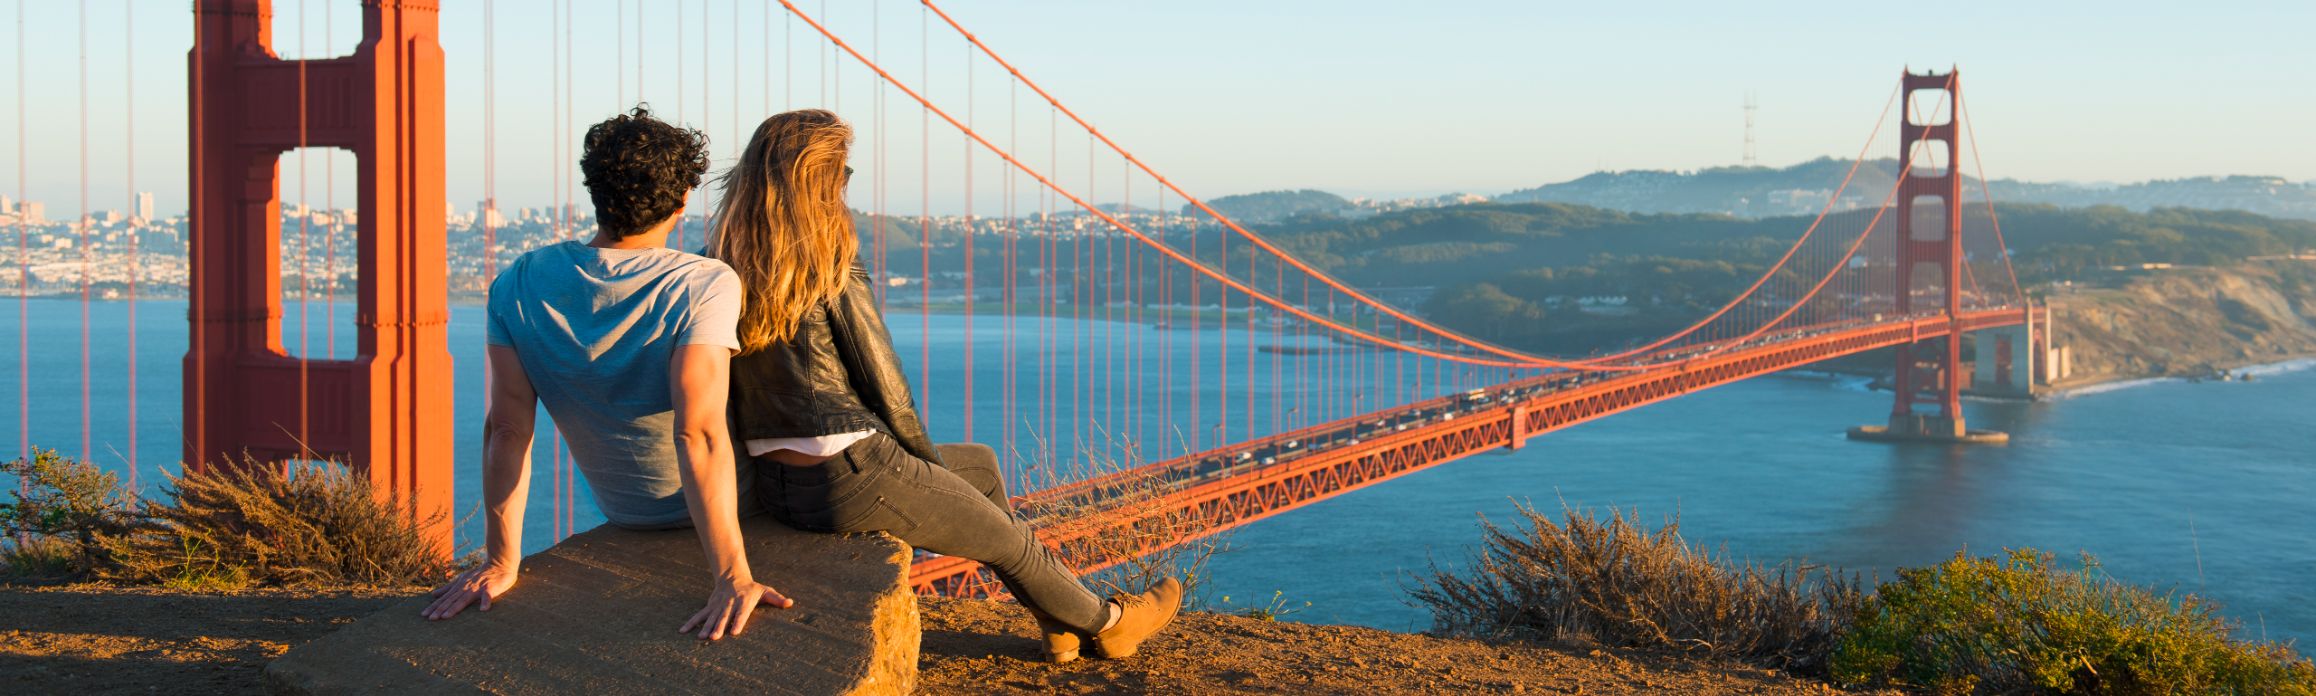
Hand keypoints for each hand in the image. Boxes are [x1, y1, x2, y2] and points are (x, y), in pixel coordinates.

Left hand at [423, 563, 518, 620]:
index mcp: (459, 586)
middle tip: (430, 618)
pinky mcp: (490, 589)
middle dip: (440, 609)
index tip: (424, 615)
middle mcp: (466, 588)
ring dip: (455, 608)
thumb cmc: (481, 574)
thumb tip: (433, 594)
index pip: (444, 598)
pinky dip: (486, 602)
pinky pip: (488, 596)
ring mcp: (477, 588)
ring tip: (446, 616)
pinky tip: (483, 610)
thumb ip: (448, 588)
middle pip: (451, 600)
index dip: (434, 606)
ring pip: (464, 599)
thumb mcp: (462, 579)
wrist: (499, 564)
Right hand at [679, 576, 794, 639]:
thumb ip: (776, 599)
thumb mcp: (765, 591)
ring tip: (701, 638)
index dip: (738, 622)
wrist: (732, 576)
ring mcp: (718, 605)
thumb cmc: (752, 588)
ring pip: (711, 617)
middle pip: (724, 616)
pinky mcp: (710, 606)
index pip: (741, 613)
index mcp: (744, 601)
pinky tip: (683, 631)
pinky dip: (691, 623)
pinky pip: (699, 615)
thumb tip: (790, 603)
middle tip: (715, 638)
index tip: (734, 632)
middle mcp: (729, 603)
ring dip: (705, 627)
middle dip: (719, 627)